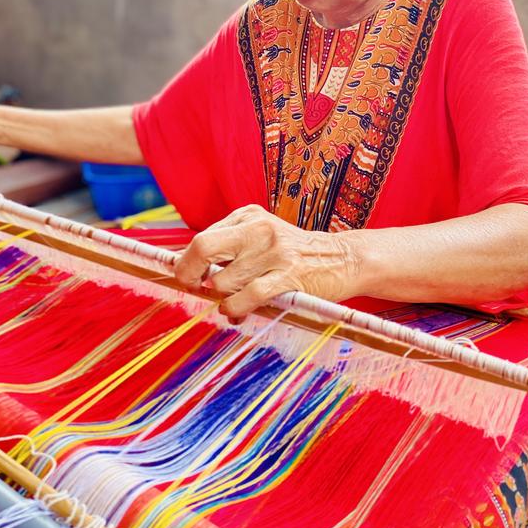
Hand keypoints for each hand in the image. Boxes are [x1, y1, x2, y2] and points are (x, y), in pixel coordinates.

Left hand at [175, 204, 360, 316]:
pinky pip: (247, 296)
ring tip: (231, 304)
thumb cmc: (293, 254)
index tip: (188, 279)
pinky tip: (236, 311)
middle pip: (203, 247)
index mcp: (247, 216)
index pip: (201, 238)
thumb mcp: (261, 237)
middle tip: (194, 288)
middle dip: (189, 273)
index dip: (187, 263)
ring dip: (221, 299)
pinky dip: (234, 308)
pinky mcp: (288, 275)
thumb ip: (230, 248)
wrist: (341, 258)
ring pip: (224, 280)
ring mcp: (274, 251)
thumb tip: (192, 271)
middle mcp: (258, 229)